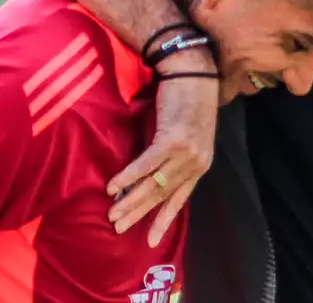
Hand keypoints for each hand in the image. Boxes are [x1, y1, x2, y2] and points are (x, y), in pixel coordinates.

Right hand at [106, 49, 219, 246]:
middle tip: (119, 228)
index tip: (151, 241)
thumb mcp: (186, 133)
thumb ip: (172, 154)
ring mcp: (186, 152)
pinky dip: (129, 177)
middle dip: (139, 214)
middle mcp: (196, 162)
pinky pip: (147, 164)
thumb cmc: (187, 99)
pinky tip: (113, 187)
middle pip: (163, 195)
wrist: (194, 72)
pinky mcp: (173, 139)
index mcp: (200, 164)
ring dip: (130, 200)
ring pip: (154, 184)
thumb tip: (149, 172)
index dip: (163, 220)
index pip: (180, 199)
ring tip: (112, 213)